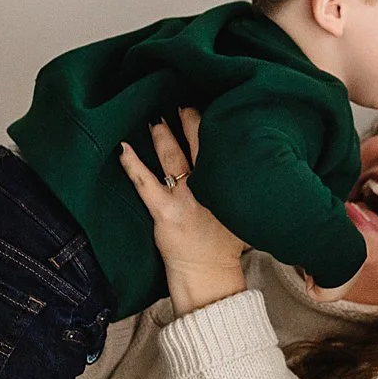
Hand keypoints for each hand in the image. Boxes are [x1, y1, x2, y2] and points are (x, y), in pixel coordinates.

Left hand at [117, 108, 247, 317]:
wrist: (209, 277)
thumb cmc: (226, 247)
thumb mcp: (246, 215)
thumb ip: (245, 190)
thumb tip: (254, 167)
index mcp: (229, 185)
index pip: (224, 146)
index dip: (218, 125)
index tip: (215, 106)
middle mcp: (208, 187)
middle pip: (199, 144)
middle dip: (190, 119)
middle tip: (182, 101)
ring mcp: (185, 198)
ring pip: (172, 157)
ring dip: (162, 135)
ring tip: (155, 118)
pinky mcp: (164, 212)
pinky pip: (144, 183)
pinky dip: (132, 164)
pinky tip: (123, 148)